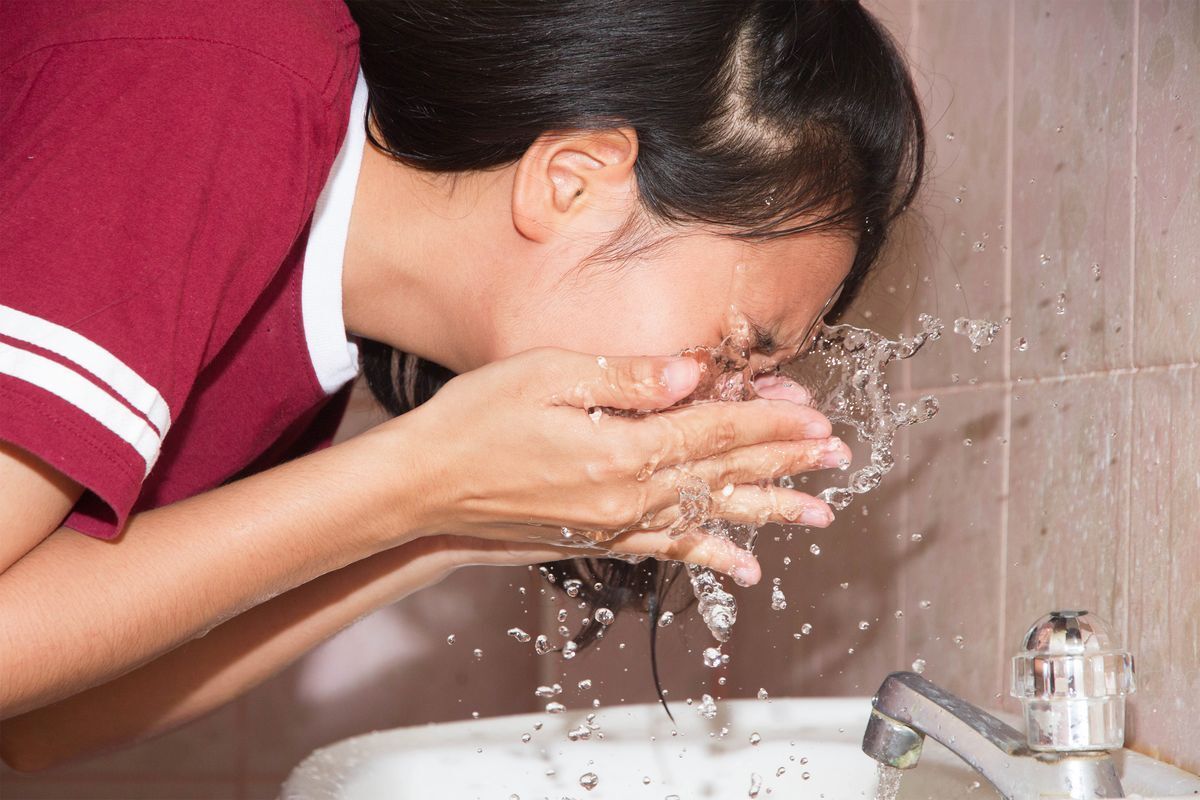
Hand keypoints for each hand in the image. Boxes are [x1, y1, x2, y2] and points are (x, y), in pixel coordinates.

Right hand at [384, 348, 849, 584]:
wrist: (422, 488)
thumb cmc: (475, 420)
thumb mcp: (545, 375)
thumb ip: (626, 379)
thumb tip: (693, 376)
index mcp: (619, 448)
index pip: (714, 430)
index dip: (768, 420)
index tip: (815, 416)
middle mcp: (626, 495)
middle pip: (723, 473)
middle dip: (785, 462)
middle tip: (838, 458)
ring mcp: (614, 523)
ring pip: (708, 515)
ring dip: (765, 510)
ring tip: (817, 515)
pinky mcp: (598, 538)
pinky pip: (668, 549)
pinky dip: (710, 555)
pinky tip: (743, 566)